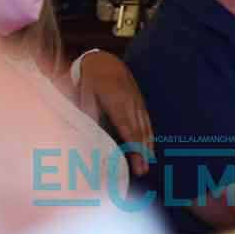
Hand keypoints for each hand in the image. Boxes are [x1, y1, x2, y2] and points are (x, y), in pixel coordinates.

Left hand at [75, 52, 152, 175]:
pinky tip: (149, 150)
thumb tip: (89, 135)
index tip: (135, 160)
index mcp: (116, 101)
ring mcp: (138, 103)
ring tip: (147, 165)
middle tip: (143, 170)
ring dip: (147, 148)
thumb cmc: (91, 81)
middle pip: (138, 131)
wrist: (105, 62)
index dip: (132, 146)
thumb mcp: (85, 94)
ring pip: (145, 128)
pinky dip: (149, 138)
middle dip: (141, 152)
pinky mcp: (141, 103)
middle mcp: (130, 103)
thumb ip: (89, 113)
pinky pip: (147, 123)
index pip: (126, 128)